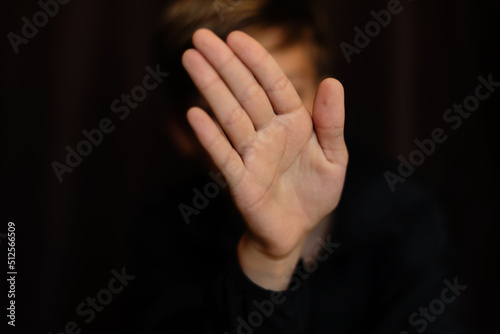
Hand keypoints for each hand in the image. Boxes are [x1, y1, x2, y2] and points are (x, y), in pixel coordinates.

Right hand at [182, 29, 347, 287]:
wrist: (297, 231)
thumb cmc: (315, 193)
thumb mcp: (334, 157)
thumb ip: (332, 122)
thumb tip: (332, 81)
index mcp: (293, 123)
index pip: (273, 84)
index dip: (256, 60)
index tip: (235, 37)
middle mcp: (269, 133)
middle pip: (245, 93)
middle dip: (224, 64)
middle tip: (200, 37)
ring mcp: (252, 155)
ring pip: (231, 116)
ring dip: (211, 89)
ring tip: (190, 60)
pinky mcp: (241, 181)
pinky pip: (224, 155)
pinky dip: (210, 136)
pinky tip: (195, 114)